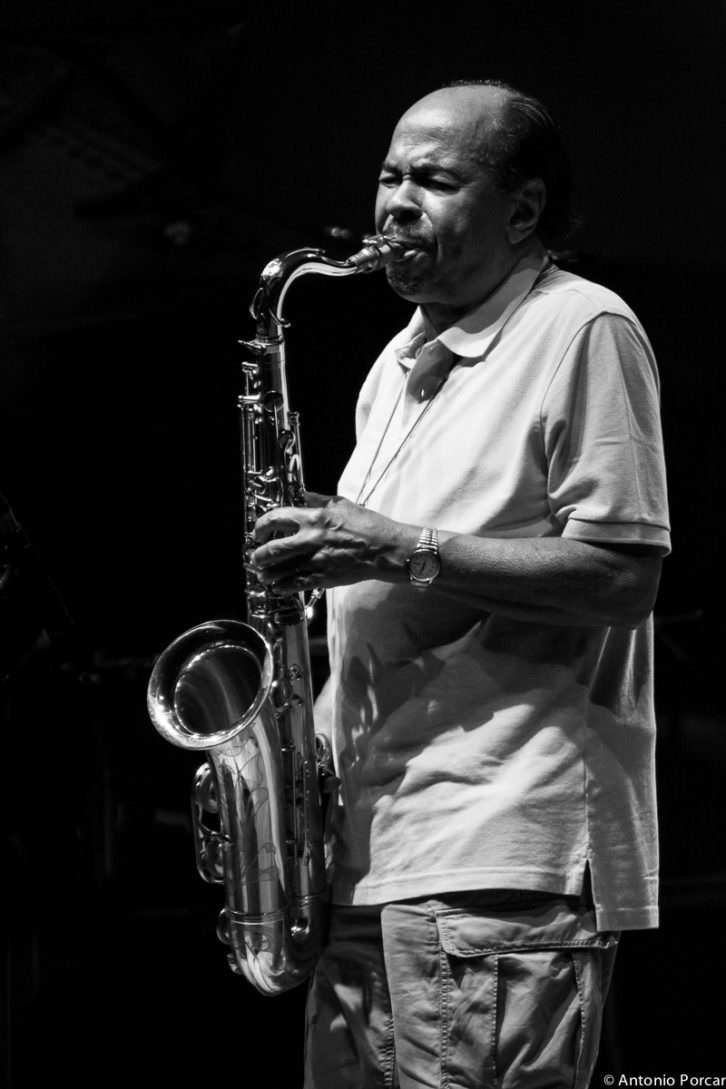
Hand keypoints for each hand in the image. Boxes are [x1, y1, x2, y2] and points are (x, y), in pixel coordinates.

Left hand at [251, 492, 416, 592]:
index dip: (262, 525)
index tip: (259, 531)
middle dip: (259, 554)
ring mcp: (316, 560)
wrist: (386, 549)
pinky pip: (295, 585)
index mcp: (314, 518)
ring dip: (267, 573)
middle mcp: (311, 539)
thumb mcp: (342, 504)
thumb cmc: (369, 525)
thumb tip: (302, 495)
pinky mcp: (323, 578)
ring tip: (263, 574)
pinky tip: (278, 587)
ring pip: (280, 570)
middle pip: (272, 548)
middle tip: (256, 556)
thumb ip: (318, 500)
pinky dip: (283, 587)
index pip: (276, 518)